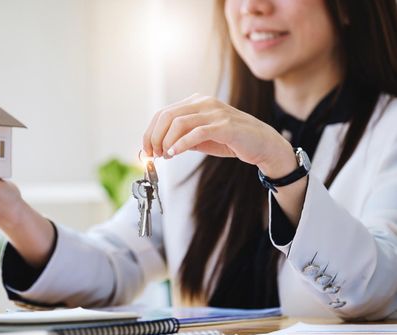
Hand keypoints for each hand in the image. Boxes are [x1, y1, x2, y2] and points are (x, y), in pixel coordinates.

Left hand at [144, 93, 307, 225]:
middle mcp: (204, 103)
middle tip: (153, 154)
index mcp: (197, 102)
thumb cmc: (232, 140)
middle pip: (167, 115)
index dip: (150, 131)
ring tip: (165, 155)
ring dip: (166, 141)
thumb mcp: (202, 138)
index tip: (147, 149)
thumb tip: (160, 149)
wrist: (263, 144)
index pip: (164, 113)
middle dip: (154, 136)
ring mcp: (215, 113)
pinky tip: (174, 153)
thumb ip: (182, 139)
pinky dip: (181, 144)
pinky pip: (196, 133)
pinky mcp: (225, 126)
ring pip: (179, 122)